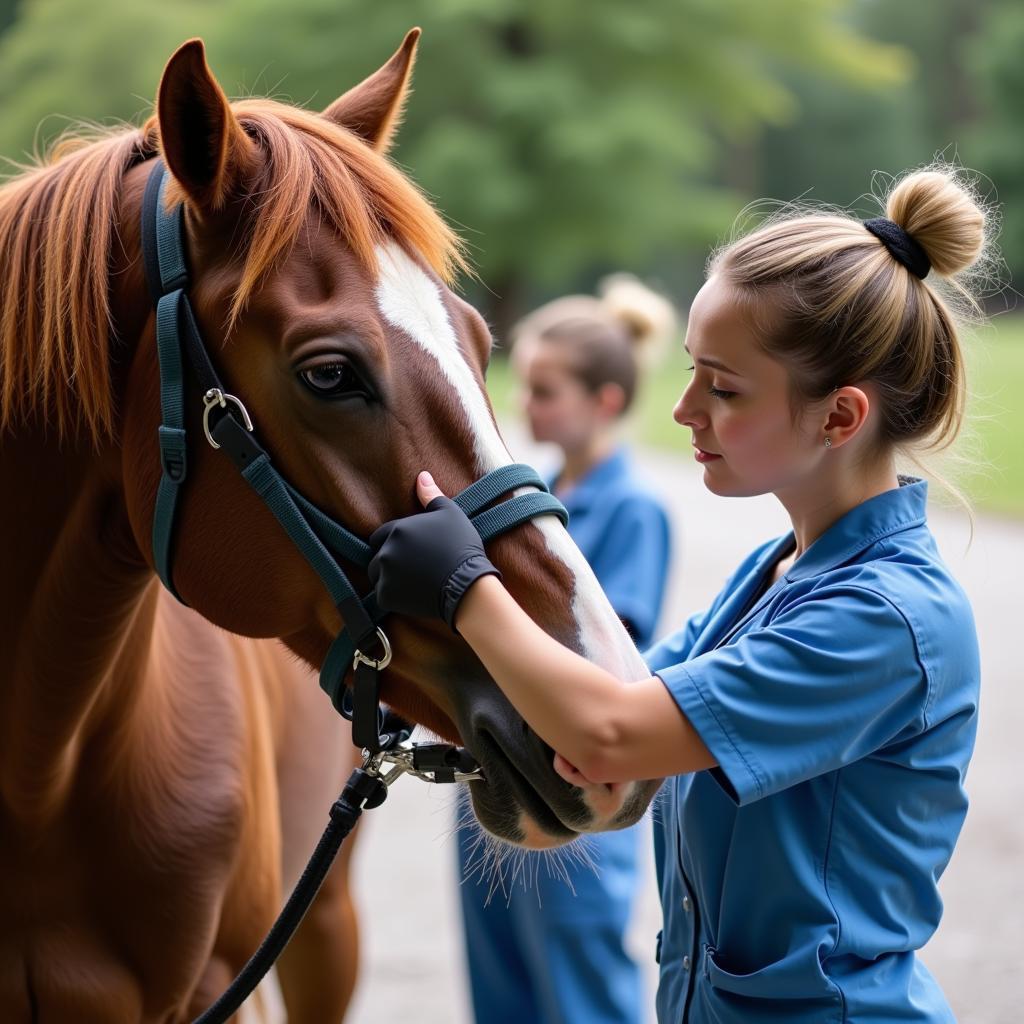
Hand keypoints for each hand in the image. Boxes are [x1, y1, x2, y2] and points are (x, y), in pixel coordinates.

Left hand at [368, 472, 500, 630]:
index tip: (410, 550)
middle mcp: (386, 550)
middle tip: (412, 566)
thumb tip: (422, 475)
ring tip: (412, 580)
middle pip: (377, 555)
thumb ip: (431, 495)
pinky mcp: (387, 596)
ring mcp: (385, 574)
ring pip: (377, 575)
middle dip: (389, 559)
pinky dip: (394, 595)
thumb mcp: (450, 514)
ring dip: (388, 577)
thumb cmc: (461, 546)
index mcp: (397, 529)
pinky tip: (413, 592)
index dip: (394, 542)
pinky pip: (383, 594)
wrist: (467, 585)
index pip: (380, 535)